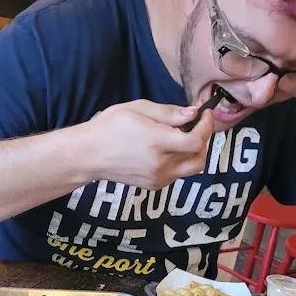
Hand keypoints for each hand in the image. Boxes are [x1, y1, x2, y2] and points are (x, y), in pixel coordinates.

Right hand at [82, 99, 214, 189]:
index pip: (195, 141)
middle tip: (198, 126)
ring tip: (182, 136)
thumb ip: (168, 113)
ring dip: (193, 152)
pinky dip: (180, 161)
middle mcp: (160, 165)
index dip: (206, 127)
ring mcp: (157, 178)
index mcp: (156, 143)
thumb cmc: (110, 128)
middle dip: (204, 141)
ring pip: (191, 168)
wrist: (89, 155)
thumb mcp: (138, 109)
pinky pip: (178, 174)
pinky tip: (167, 148)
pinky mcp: (154, 185)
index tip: (205, 115)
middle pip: (199, 159)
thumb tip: (192, 114)